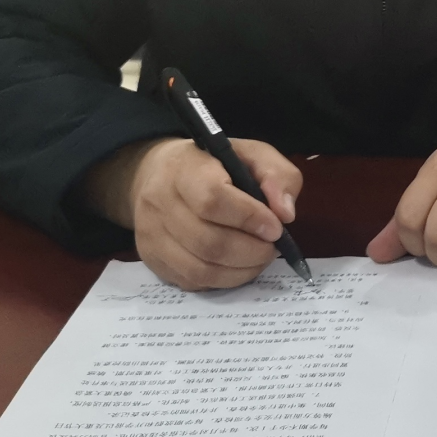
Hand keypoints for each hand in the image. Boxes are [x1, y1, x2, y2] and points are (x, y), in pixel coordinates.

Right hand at [87, 136, 301, 291]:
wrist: (156, 174)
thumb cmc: (212, 164)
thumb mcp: (252, 154)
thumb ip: (277, 175)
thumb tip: (285, 214)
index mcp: (184, 169)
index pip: (212, 200)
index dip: (249, 219)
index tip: (275, 227)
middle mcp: (159, 202)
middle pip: (208, 242)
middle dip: (251, 251)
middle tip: (272, 247)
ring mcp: (151, 235)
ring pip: (200, 269)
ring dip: (241, 270)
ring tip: (259, 258)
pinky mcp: (151, 259)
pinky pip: (191, 281)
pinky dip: (222, 280)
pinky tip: (237, 265)